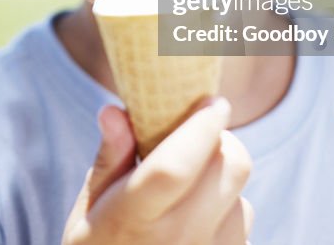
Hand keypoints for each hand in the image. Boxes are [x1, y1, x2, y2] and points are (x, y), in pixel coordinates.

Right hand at [62, 98, 252, 243]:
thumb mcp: (88, 209)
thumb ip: (109, 159)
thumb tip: (114, 112)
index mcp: (132, 218)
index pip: (175, 166)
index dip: (200, 128)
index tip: (212, 103)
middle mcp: (176, 240)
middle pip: (229, 169)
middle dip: (220, 142)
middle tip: (200, 137)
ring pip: (242, 198)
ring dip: (224, 182)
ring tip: (191, 189)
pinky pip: (245, 226)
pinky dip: (229, 212)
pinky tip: (199, 221)